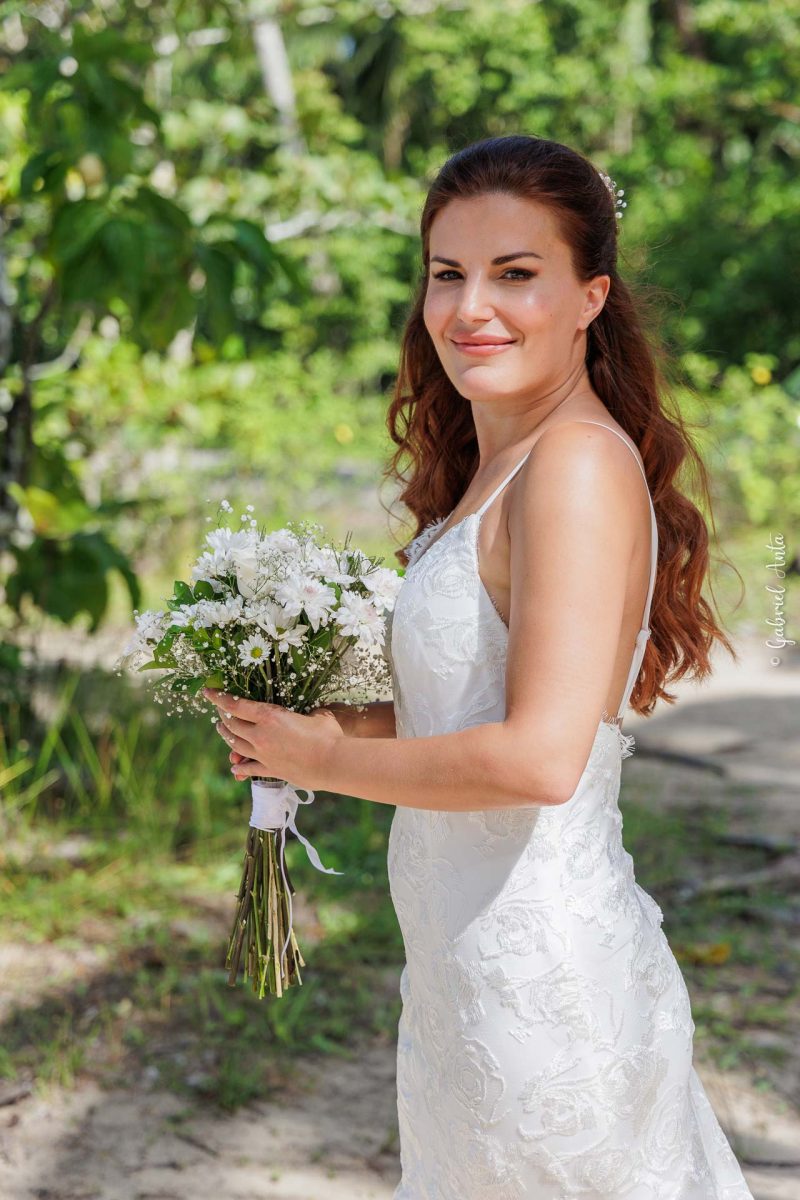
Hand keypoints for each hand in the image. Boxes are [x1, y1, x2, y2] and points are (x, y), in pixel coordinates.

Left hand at [203, 689, 343, 788]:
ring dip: (227, 736)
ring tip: (222, 730)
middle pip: (232, 725)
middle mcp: (260, 735)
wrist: (333, 763)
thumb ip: (308, 712)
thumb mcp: (317, 715)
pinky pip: (249, 768)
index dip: (219, 697)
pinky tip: (234, 768)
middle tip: (220, 711)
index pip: (235, 705)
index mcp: (269, 716)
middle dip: (223, 716)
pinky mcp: (271, 770)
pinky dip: (240, 767)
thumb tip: (311, 712)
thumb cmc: (328, 735)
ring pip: (236, 745)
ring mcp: (263, 754)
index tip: (207, 691)